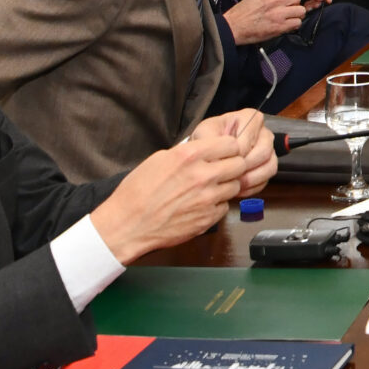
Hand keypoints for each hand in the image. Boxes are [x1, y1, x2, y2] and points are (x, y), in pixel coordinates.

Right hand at [90, 133, 252, 261]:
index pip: (231, 144)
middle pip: (239, 164)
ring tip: (207, 189)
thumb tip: (205, 149)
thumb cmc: (137, 191)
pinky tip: (201, 204)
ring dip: (225, 186)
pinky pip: (225, 206)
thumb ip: (187, 153)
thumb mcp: (158, 159)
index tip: (223, 152)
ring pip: (235, 186)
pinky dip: (217, 205)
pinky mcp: (209, 218)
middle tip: (220, 170)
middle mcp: (203, 175)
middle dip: (232, 166)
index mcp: (189, 156)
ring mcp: (208, 198)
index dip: (228, 148)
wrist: (128, 224)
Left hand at [190, 108, 278, 197]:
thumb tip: (219, 155)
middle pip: (264, 151)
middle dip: (246, 166)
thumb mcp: (204, 132)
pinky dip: (252, 187)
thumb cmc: (209, 138)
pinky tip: (238, 188)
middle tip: (230, 174)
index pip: (249, 137)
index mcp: (250, 117)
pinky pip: (267, 179)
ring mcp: (268, 150)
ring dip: (251, 178)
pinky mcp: (267, 167)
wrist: (209, 150)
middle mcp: (264, 132)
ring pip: (270, 166)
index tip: (223, 159)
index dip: (236, 152)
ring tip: (234, 183)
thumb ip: (210, 139)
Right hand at [222, 0, 306, 42]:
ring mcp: (278, 14)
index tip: (290, 0)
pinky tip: (287, 25)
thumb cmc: (242, 13)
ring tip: (290, 18)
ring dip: (297, 15)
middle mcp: (274, 0)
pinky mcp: (279, 27)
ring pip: (300, 11)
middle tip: (291, 9)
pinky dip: (294, 25)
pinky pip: (296, 23)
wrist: (233, 27)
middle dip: (296, 4)